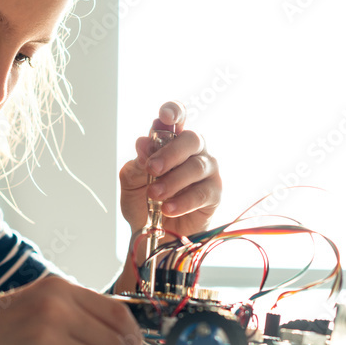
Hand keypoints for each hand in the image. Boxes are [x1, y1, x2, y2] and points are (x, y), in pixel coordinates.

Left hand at [118, 101, 221, 238]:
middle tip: (152, 168)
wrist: (150, 233)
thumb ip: (138, 162)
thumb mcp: (132, 180)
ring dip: (173, 180)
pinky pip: (202, 193)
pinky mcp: (214, 193)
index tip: (165, 116)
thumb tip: (144, 143)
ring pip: (197, 166)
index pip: (178, 118)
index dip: (174, 112)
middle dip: (170, 152)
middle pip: (192, 139)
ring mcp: (207, 171)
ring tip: (154, 194)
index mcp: (171, 141)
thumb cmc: (143, 201)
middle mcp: (193, 151)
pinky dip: (183, 201)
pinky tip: (168, 208)